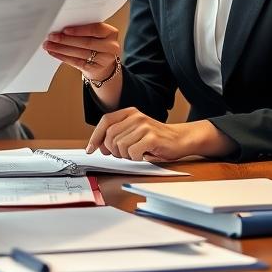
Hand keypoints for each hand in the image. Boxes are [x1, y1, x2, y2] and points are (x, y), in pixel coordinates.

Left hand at [43, 21, 120, 81]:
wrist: (103, 64)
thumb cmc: (96, 44)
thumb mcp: (96, 35)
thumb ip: (84, 30)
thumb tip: (61, 28)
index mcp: (111, 33)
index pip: (96, 29)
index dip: (79, 30)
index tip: (65, 30)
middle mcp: (111, 46)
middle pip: (86, 42)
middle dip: (66, 39)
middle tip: (52, 37)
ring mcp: (104, 60)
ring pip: (80, 53)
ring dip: (61, 48)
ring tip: (49, 45)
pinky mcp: (95, 69)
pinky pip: (76, 62)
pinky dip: (63, 57)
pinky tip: (54, 53)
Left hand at [86, 109, 229, 161]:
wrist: (181, 139)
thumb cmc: (156, 139)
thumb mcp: (134, 132)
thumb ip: (118, 135)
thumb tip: (100, 147)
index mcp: (129, 113)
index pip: (105, 122)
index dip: (95, 137)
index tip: (90, 150)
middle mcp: (135, 116)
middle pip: (110, 136)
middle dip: (113, 150)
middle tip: (124, 154)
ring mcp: (144, 126)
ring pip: (120, 146)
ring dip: (125, 155)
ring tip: (136, 153)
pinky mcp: (151, 137)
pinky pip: (132, 152)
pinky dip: (135, 158)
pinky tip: (143, 155)